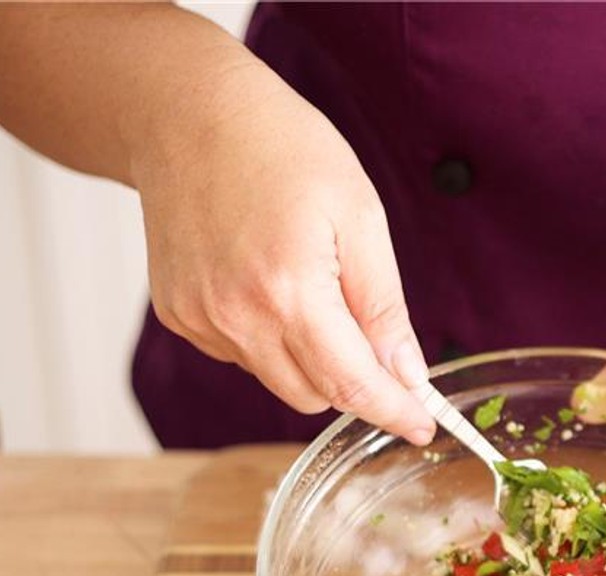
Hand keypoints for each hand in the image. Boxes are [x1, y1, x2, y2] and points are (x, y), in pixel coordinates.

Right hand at [131, 63, 435, 443]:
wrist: (185, 115)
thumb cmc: (281, 150)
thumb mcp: (359, 217)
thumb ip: (383, 306)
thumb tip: (408, 373)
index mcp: (290, 291)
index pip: (353, 385)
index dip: (394, 413)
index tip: (423, 428)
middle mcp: (237, 317)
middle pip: (317, 397)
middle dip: (356, 380)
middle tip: (374, 335)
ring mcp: (201, 321)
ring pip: (281, 383)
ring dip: (312, 360)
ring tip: (311, 286)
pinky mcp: (180, 317)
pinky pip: (244, 357)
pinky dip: (271, 340)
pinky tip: (268, 282)